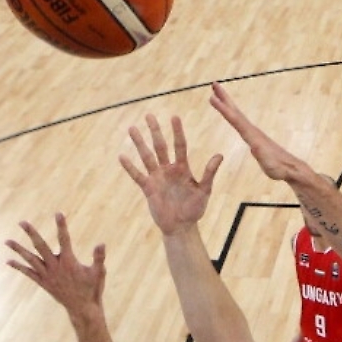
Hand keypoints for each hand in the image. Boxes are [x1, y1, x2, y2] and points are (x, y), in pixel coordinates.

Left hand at [5, 213, 105, 317]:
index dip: (61, 226)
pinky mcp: (43, 283)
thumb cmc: (92, 289)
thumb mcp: (99, 273)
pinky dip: (19, 267)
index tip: (58, 213)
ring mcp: (47, 276)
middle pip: (40, 247)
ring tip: (7, 241)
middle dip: (31, 233)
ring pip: (30, 260)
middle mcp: (55, 267)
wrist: (82, 309)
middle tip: (22, 222)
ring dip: (18, 250)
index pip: (64, 240)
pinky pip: (29, 273)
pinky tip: (9, 261)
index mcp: (69, 262)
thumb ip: (99, 258)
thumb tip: (101, 244)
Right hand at [120, 114, 222, 234]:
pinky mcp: (148, 189)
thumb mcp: (204, 191)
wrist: (181, 227)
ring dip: (139, 143)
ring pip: (147, 157)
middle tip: (149, 115)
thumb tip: (220, 155)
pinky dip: (130, 167)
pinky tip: (122, 156)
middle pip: (160, 146)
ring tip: (132, 128)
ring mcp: (157, 178)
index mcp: (182, 168)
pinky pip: (137, 175)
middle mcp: (168, 170)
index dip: (177, 132)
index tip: (174, 116)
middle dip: (155, 131)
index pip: (179, 145)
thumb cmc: (194, 209)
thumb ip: (209, 173)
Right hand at [210, 82, 294, 181]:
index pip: (235, 119)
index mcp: (252, 135)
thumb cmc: (278, 168)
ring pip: (237, 115)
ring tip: (218, 95)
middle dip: (224, 98)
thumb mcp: (268, 164)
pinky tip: (232, 116)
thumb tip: (253, 147)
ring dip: (228, 104)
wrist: (290, 168)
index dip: (223, 109)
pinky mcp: (255, 138)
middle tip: (214, 84)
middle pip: (235, 111)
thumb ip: (261, 154)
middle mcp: (253, 131)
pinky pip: (240, 123)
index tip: (211, 97)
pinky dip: (233, 115)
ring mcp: (254, 133)